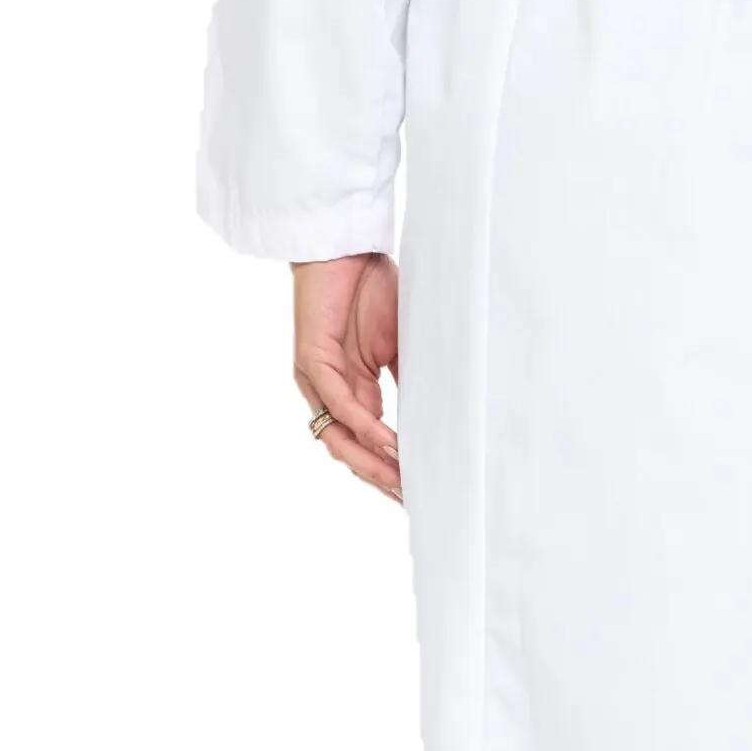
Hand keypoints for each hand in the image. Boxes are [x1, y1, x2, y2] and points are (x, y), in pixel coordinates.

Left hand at [293, 253, 400, 502]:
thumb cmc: (372, 288)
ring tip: (401, 482)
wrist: (347, 247)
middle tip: (413, 503)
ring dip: (371, 463)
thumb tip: (439, 415)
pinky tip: (388, 442)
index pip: (370, 444)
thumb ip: (410, 380)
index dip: (391, 469)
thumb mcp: (401, 343)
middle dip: (381, 478)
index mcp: (353, 391)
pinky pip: (340, 405)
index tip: (420, 493)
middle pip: (352, 452)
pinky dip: (364, 427)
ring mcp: (318, 381)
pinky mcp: (312, 362)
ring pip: (340, 438)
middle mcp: (331, 393)